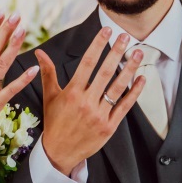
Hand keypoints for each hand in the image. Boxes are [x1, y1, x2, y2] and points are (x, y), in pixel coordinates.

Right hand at [36, 27, 144, 175]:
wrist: (59, 152)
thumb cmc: (55, 121)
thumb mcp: (50, 96)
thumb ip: (48, 72)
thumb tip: (39, 52)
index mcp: (72, 92)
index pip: (87, 63)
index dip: (97, 45)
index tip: (106, 30)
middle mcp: (86, 102)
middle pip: (105, 72)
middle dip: (116, 52)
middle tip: (126, 36)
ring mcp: (99, 115)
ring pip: (118, 87)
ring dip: (130, 68)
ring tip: (138, 52)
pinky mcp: (109, 126)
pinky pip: (124, 106)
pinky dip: (135, 92)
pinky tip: (142, 78)